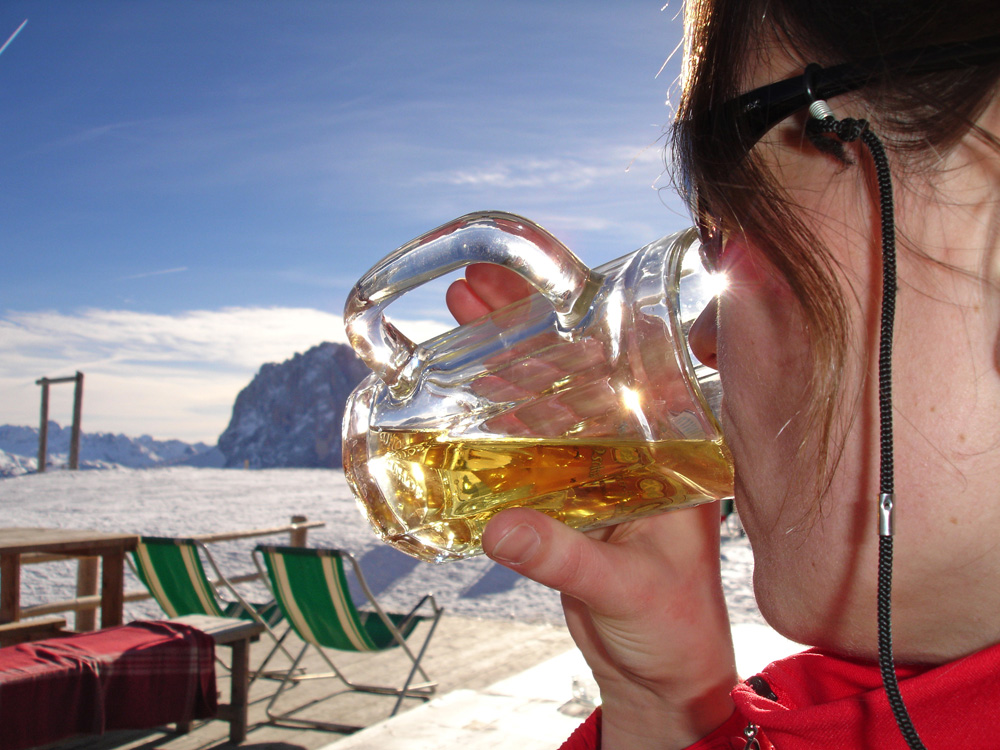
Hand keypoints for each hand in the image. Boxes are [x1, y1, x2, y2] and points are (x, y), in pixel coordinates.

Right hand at [446, 265, 737, 748]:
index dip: (574, 325)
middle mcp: (632, 451)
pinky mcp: (565, 501)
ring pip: (542, 408)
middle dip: (521, 331)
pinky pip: (524, 453)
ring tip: (456, 325)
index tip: (532, 287)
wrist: (661, 674)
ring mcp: (594, 473)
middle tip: (470, 293)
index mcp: (667, 453)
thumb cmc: (670, 628)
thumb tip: (498, 528)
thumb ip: (562, 556)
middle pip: (570, 376)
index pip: (620, 370)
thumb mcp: (622, 586)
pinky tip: (462, 400)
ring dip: (500, 369)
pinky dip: (492, 426)